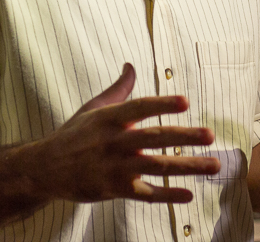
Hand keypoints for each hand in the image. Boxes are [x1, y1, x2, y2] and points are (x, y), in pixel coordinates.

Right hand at [31, 63, 219, 203]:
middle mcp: (113, 142)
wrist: (45, 169)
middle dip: (184, 137)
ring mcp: (114, 168)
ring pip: (157, 167)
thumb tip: (131, 65)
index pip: (139, 108)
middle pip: (154, 139)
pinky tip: (189, 194)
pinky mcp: (114, 190)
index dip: (162, 104)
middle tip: (210, 135)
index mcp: (109, 118)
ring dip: (188, 166)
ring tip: (213, 165)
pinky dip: (168, 195)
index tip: (185, 101)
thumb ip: (118, 89)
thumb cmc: (73, 135)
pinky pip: (146, 194)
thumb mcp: (93, 107)